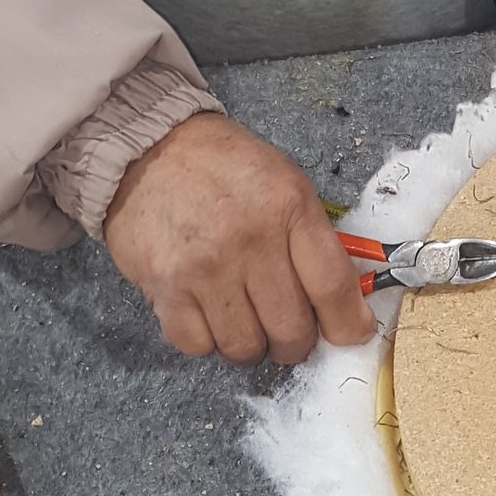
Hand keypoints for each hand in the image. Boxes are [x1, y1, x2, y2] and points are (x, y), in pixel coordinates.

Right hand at [104, 112, 375, 364]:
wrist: (146, 147)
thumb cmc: (221, 167)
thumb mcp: (283, 182)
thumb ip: (311, 239)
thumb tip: (340, 304)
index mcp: (289, 208)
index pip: (332, 286)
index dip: (347, 324)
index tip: (349, 334)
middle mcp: (251, 242)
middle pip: (291, 331)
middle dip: (294, 341)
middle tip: (285, 328)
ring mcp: (206, 269)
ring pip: (245, 348)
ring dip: (249, 344)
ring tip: (242, 318)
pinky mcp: (165, 288)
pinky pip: (198, 346)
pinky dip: (205, 340)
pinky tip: (205, 313)